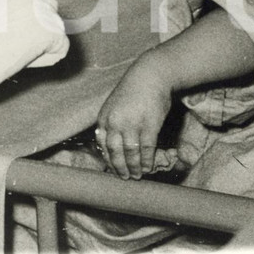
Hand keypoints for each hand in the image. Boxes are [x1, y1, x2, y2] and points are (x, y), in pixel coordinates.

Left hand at [95, 53, 171, 178]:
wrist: (151, 75)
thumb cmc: (134, 91)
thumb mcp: (115, 105)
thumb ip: (112, 123)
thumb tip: (114, 146)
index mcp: (104, 117)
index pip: (102, 145)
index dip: (108, 160)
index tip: (113, 169)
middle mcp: (115, 122)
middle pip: (115, 152)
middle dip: (120, 168)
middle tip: (126, 178)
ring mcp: (132, 124)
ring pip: (130, 153)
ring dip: (134, 167)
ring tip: (138, 175)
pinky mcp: (149, 125)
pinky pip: (146, 149)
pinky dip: (146, 160)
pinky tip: (148, 166)